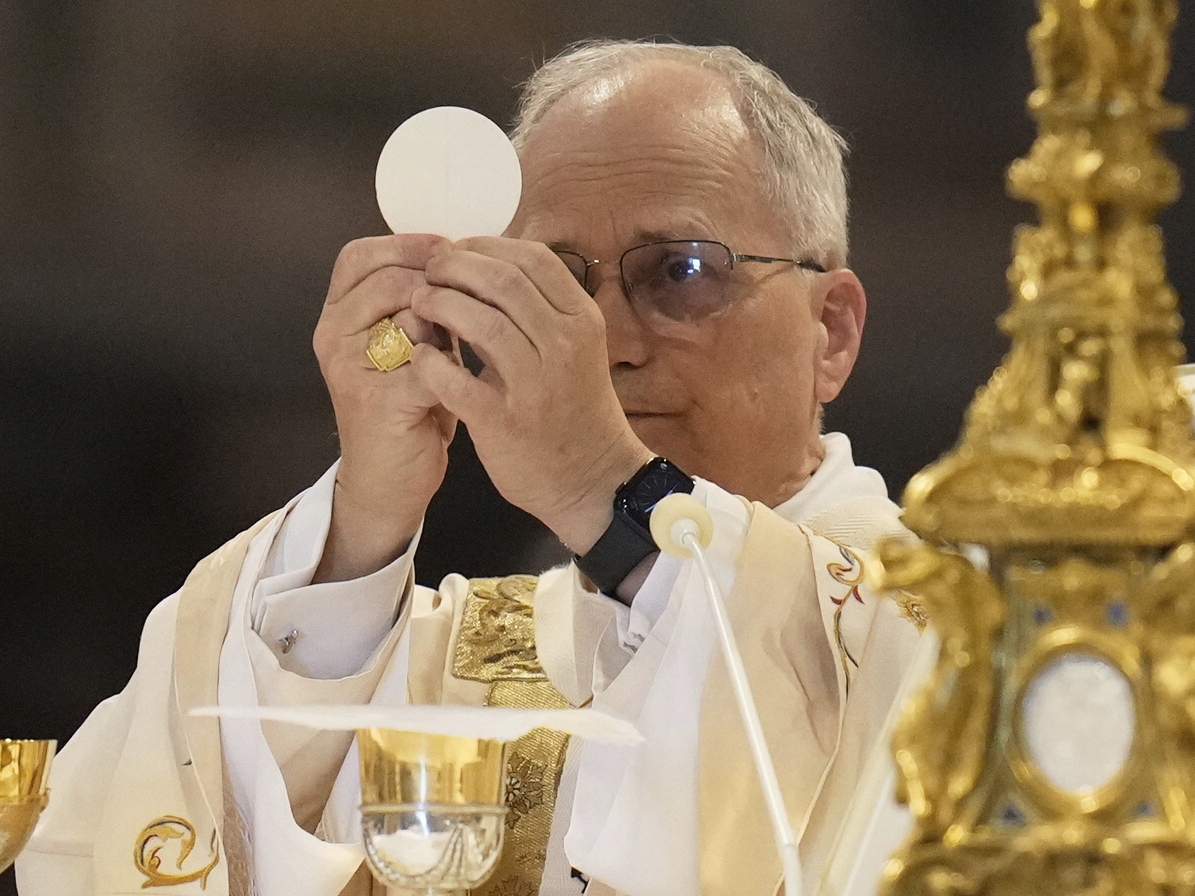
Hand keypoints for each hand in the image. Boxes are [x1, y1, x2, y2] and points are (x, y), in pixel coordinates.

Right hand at [311, 234, 455, 580]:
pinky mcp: (375, 402)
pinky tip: (472, 375)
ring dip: (449, 325)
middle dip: (439, 285)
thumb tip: (466, 257)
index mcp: (338, 314)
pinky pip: (428, 366)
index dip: (408, 245)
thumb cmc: (410, 405)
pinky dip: (457, 369)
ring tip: (467, 341)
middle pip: (387, 278)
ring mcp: (349, 369)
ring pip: (408, 317)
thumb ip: (425, 302)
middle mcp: (333, 335)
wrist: (391, 480)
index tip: (453, 248)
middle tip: (472, 298)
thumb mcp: (412, 343)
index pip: (361, 255)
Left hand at [409, 237, 653, 552]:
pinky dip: (432, 362)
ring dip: (440, 304)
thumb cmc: (573, 407)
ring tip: (418, 303)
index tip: (457, 250)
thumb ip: (538, 309)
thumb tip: (485, 265)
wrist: (592, 479)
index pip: (532, 258)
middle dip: (456, 267)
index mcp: (582, 319)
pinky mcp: (506, 422)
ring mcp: (537, 384)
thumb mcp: (573, 347)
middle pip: (503, 281)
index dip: (486, 245)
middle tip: (428, 271)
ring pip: (482, 322)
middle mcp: (565, 344)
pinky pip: (457, 380)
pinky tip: (422, 355)